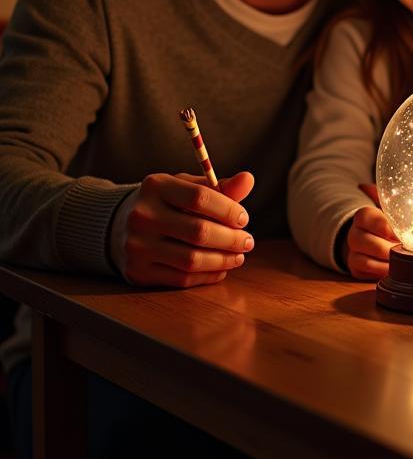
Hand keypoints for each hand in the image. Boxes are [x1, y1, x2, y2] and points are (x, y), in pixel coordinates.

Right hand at [109, 171, 254, 287]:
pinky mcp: (137, 272)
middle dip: (231, 239)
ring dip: (223, 260)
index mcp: (156, 187)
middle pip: (199, 232)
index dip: (229, 210)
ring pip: (191, 260)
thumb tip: (248, 179)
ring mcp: (137, 246)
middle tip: (248, 242)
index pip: (200, 198)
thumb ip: (219, 186)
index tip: (244, 219)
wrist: (119, 225)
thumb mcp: (186, 187)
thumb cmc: (165, 202)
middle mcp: (142, 216)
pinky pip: (181, 279)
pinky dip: (207, 276)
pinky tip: (220, 268)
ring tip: (238, 256)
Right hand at [345, 201, 397, 280]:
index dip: (382, 225)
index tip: (398, 233)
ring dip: (386, 262)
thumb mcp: (394, 210)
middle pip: (364, 240)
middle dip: (387, 247)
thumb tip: (372, 186)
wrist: (381, 240)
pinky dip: (381, 272)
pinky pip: (366, 273)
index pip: (365, 216)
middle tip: (403, 250)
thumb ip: (392, 199)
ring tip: (402, 261)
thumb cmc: (392, 223)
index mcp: (363, 216)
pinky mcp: (355, 268)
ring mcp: (353, 252)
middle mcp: (354, 233)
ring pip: (364, 259)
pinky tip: (394, 269)